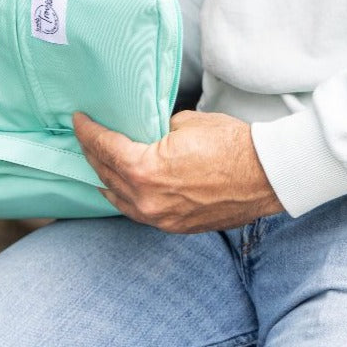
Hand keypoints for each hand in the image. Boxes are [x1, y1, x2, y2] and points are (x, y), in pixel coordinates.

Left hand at [73, 110, 281, 233]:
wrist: (267, 175)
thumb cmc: (232, 145)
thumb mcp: (186, 124)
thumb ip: (157, 132)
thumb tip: (147, 134)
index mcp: (145, 170)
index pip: (105, 148)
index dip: (88, 132)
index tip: (79, 120)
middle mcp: (147, 200)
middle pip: (106, 174)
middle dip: (93, 153)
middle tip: (85, 136)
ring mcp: (161, 218)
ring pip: (118, 198)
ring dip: (105, 178)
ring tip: (96, 162)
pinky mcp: (175, 226)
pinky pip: (138, 212)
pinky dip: (125, 198)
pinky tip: (118, 189)